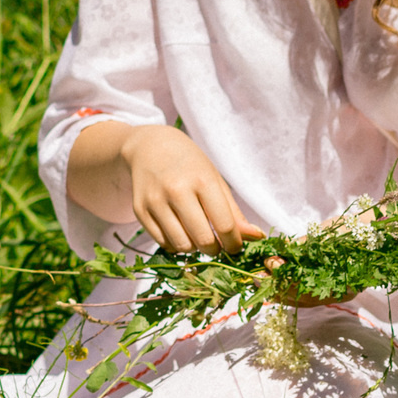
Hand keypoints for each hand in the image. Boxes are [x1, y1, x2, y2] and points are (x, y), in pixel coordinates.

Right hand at [117, 125, 266, 255]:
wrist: (149, 147)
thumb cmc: (188, 164)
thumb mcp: (215, 180)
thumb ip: (234, 212)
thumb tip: (257, 238)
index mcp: (202, 180)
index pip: (224, 225)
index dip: (234, 243)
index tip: (235, 246)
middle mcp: (176, 190)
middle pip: (203, 240)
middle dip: (214, 249)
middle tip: (216, 245)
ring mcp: (155, 201)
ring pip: (181, 245)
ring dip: (194, 248)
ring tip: (197, 237)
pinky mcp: (140, 210)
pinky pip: (162, 243)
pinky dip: (175, 244)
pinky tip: (180, 232)